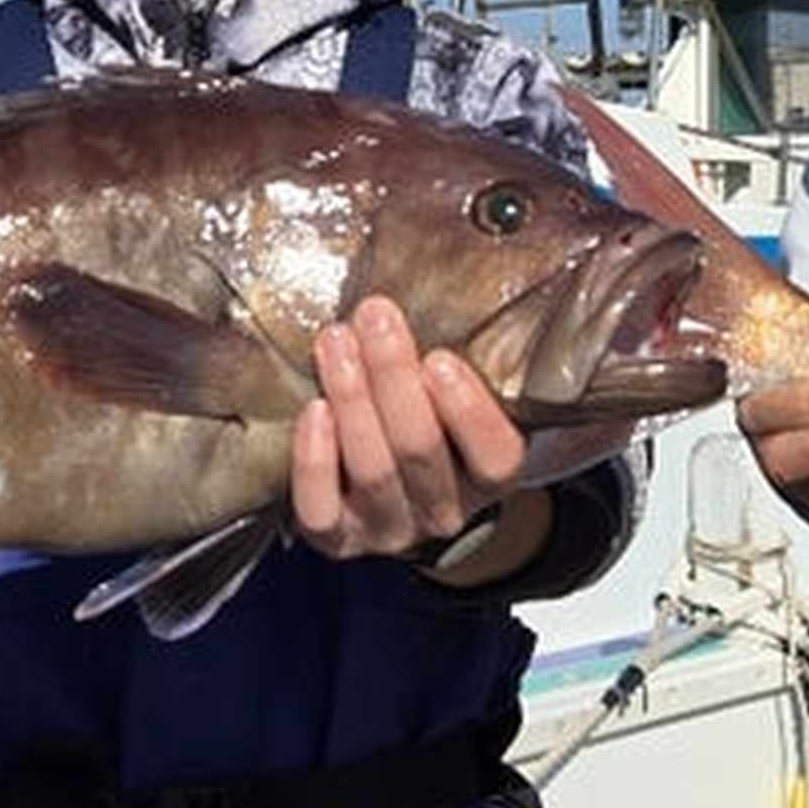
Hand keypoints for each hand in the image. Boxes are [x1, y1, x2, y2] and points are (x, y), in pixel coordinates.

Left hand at [290, 297, 525, 560]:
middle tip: (374, 316)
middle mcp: (446, 511)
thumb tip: (450, 268)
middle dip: (393, 377)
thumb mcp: (469, 392)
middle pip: (421, 450)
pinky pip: (321, 511)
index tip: (440, 359)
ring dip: (351, 398)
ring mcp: (391, 530)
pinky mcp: (338, 539)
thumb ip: (467, 355)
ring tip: (335, 341)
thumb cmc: (436, 417)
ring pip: (373, 471)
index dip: (469, 411)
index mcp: (492, 478)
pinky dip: (316, 462)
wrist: (399, 487)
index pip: (495, 455)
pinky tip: (312, 410)